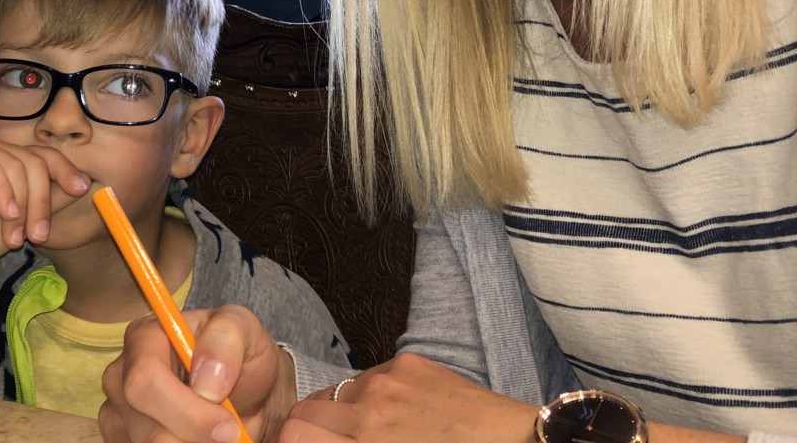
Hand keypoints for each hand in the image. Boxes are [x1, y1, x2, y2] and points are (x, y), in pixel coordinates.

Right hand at [0, 138, 89, 295]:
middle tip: (38, 236)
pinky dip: (3, 192)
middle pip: (34, 160)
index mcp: (7, 162)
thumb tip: (84, 187)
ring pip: (14, 164)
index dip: (66, 169)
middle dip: (43, 200)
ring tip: (15, 238)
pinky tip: (6, 215)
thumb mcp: (17, 223)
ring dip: (23, 205)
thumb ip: (45, 203)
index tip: (83, 189)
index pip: (44, 154)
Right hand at [100, 305, 296, 442]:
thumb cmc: (242, 357)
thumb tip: (204, 381)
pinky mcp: (124, 441)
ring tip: (214, 434)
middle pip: (148, 431)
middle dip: (196, 439)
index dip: (189, 413)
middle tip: (229, 436)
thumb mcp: (246, 330)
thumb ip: (227, 339)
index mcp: (144, 338)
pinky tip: (198, 439)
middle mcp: (121, 377)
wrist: (249, 394)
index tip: (228, 426)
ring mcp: (119, 414)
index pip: (145, 382)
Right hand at [288, 354, 534, 441]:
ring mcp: (387, 381)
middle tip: (320, 442)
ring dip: (336, 414)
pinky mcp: (406, 362)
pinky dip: (368, 397)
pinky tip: (392, 414)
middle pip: (304, 412)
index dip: (287, 442)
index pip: (294, 434)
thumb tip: (317, 439)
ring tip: (359, 433)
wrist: (509, 441)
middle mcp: (369, 410)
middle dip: (304, 432)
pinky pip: (367, 378)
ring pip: (335, 393)